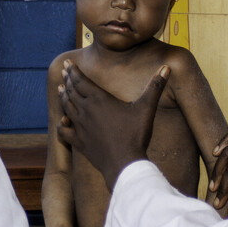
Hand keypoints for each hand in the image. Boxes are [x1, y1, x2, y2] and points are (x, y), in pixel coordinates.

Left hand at [57, 61, 168, 189]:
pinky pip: (65, 132)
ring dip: (63, 97)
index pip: (81, 81)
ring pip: (67, 107)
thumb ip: (155, 86)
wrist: (124, 163)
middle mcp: (86, 110)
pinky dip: (61, 124)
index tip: (68, 63)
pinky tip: (62, 120)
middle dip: (68, 80)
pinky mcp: (80, 142)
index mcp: (99, 99)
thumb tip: (167, 67)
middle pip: (72, 91)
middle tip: (64, 71)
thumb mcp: (147, 108)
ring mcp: (81, 127)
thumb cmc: (135, 134)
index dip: (73, 71)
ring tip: (60, 88)